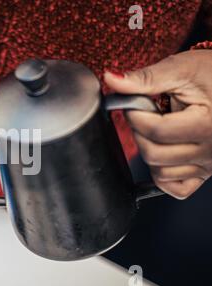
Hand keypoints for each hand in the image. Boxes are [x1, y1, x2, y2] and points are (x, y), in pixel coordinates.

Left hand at [104, 50, 211, 198]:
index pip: (156, 131)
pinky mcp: (205, 174)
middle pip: (153, 154)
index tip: (134, 104)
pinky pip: (176, 188)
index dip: (135, 115)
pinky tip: (163, 151)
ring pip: (160, 172)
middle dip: (139, 133)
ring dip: (148, 151)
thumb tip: (111, 79)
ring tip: (157, 129)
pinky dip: (163, 174)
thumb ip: (145, 78)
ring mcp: (210, 165)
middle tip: (144, 116)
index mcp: (209, 124)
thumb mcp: (181, 69)